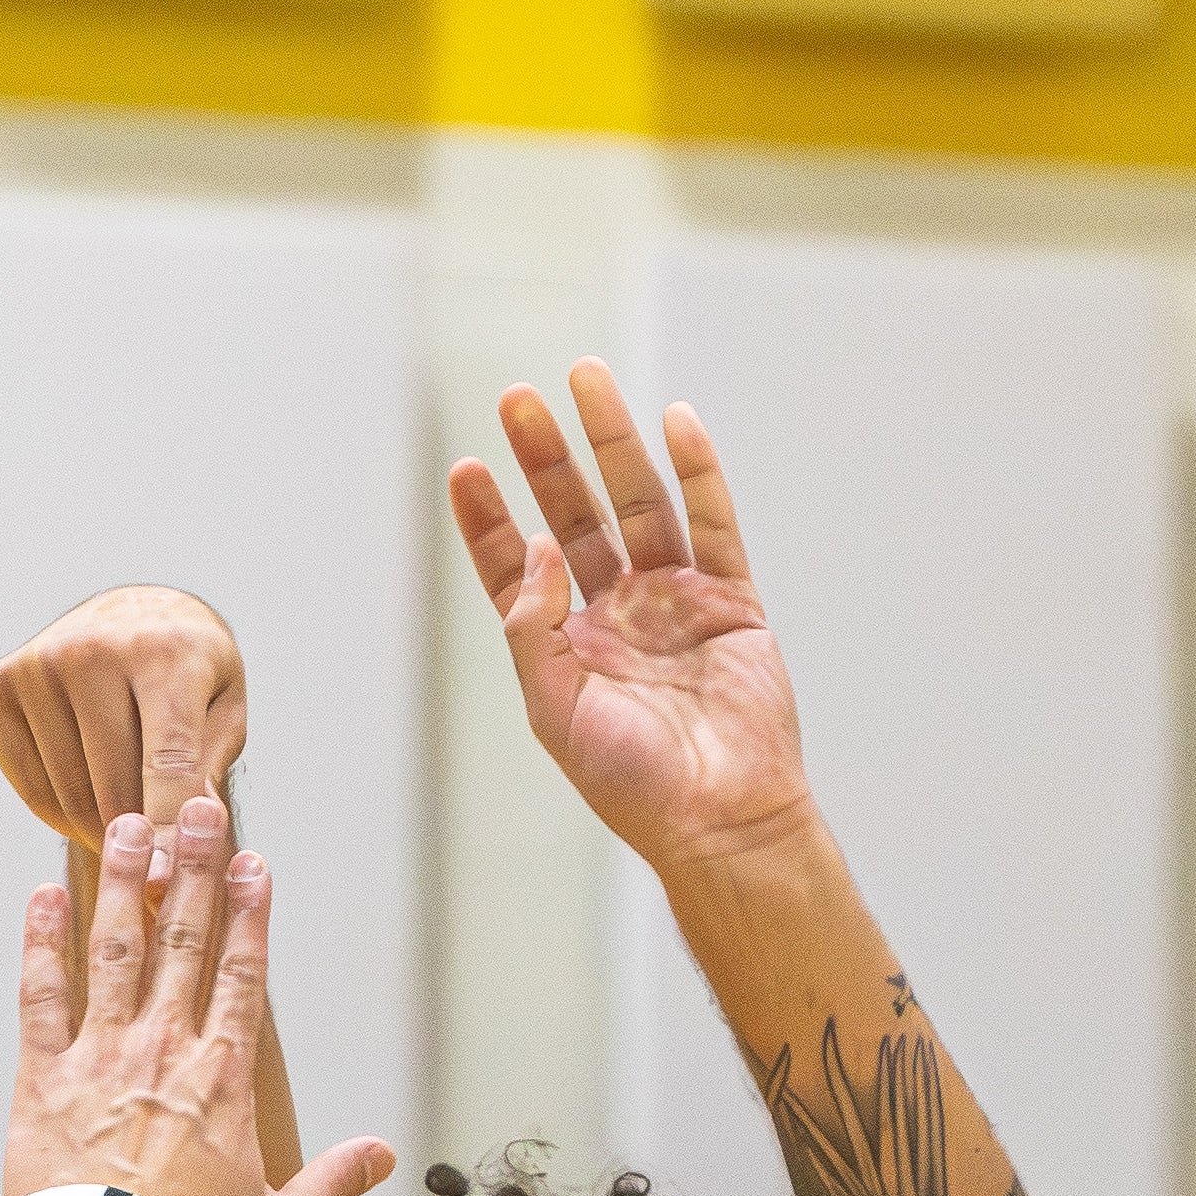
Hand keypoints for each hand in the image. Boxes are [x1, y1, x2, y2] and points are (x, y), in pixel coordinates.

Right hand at [0, 585, 247, 848]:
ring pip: (70, 797)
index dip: (167, 832)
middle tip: (154, 857)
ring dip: (99, 829)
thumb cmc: (191, 676)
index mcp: (166, 653)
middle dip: (137, 838)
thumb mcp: (224, 712)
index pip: (166, 762)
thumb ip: (207, 777)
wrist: (134, 615)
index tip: (163, 887)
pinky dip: (59, 812)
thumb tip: (175, 857)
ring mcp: (37, 665)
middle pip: (113, 789)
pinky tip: (86, 793)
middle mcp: (93, 649)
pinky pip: (29, 788)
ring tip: (125, 820)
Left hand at [4, 791, 389, 1195]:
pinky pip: (41, 996)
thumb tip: (385, 1155)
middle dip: (193, 869)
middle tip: (198, 810)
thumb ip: (331, 1183)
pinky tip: (45, 896)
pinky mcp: (42, 1080)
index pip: (241, 976)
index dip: (248, 913)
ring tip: (128, 825)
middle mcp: (164, 1053)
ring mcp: (100, 1059)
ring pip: (114, 951)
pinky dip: (41, 944)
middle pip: (183, 942)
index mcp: (222, 1082)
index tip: (252, 862)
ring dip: (123, 884)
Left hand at [446, 362, 815, 877]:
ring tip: (584, 377)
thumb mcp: (555, 710)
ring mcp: (674, 602)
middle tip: (515, 398)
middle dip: (545, 458)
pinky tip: (674, 422)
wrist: (722, 818)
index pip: (515, 566)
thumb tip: (536, 542)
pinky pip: (712, 522)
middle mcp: (616, 615)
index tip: (465, 466)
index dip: (488, 517)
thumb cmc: (634, 783)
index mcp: (565, 647)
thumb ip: (532, 626)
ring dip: (612, 442)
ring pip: (637, 503)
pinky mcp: (731, 599)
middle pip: (573, 516)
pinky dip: (697, 472)